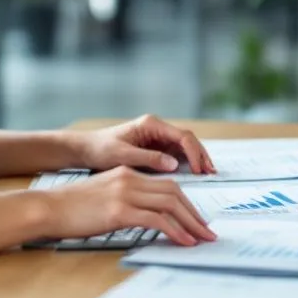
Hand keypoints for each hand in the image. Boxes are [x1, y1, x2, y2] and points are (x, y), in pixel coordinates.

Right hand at [36, 167, 215, 245]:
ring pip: (170, 203)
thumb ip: (125, 199)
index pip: (166, 184)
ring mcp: (125, 193)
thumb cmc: (71, 207)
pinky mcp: (119, 210)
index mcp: (127, 173)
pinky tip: (183, 241)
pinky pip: (156, 220)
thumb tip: (146, 217)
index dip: (185, 202)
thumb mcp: (103, 195)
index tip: (196, 220)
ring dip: (190, 223)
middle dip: (194, 213)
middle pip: (174, 192)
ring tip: (202, 238)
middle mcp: (129, 178)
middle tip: (207, 231)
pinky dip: (174, 231)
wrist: (49, 207)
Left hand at [75, 114, 215, 174]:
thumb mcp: (122, 155)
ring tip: (208, 173)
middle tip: (210, 172)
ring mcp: (157, 138)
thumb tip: (173, 165)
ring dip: (197, 158)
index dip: (194, 152)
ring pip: (184, 146)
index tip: (200, 168)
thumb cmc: (100, 149)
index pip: (182, 136)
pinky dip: (188, 162)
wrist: (86, 149)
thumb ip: (148, 158)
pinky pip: (177, 154)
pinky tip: (195, 173)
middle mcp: (157, 128)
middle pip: (187, 140)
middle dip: (201, 154)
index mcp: (151, 124)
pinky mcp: (155, 148)